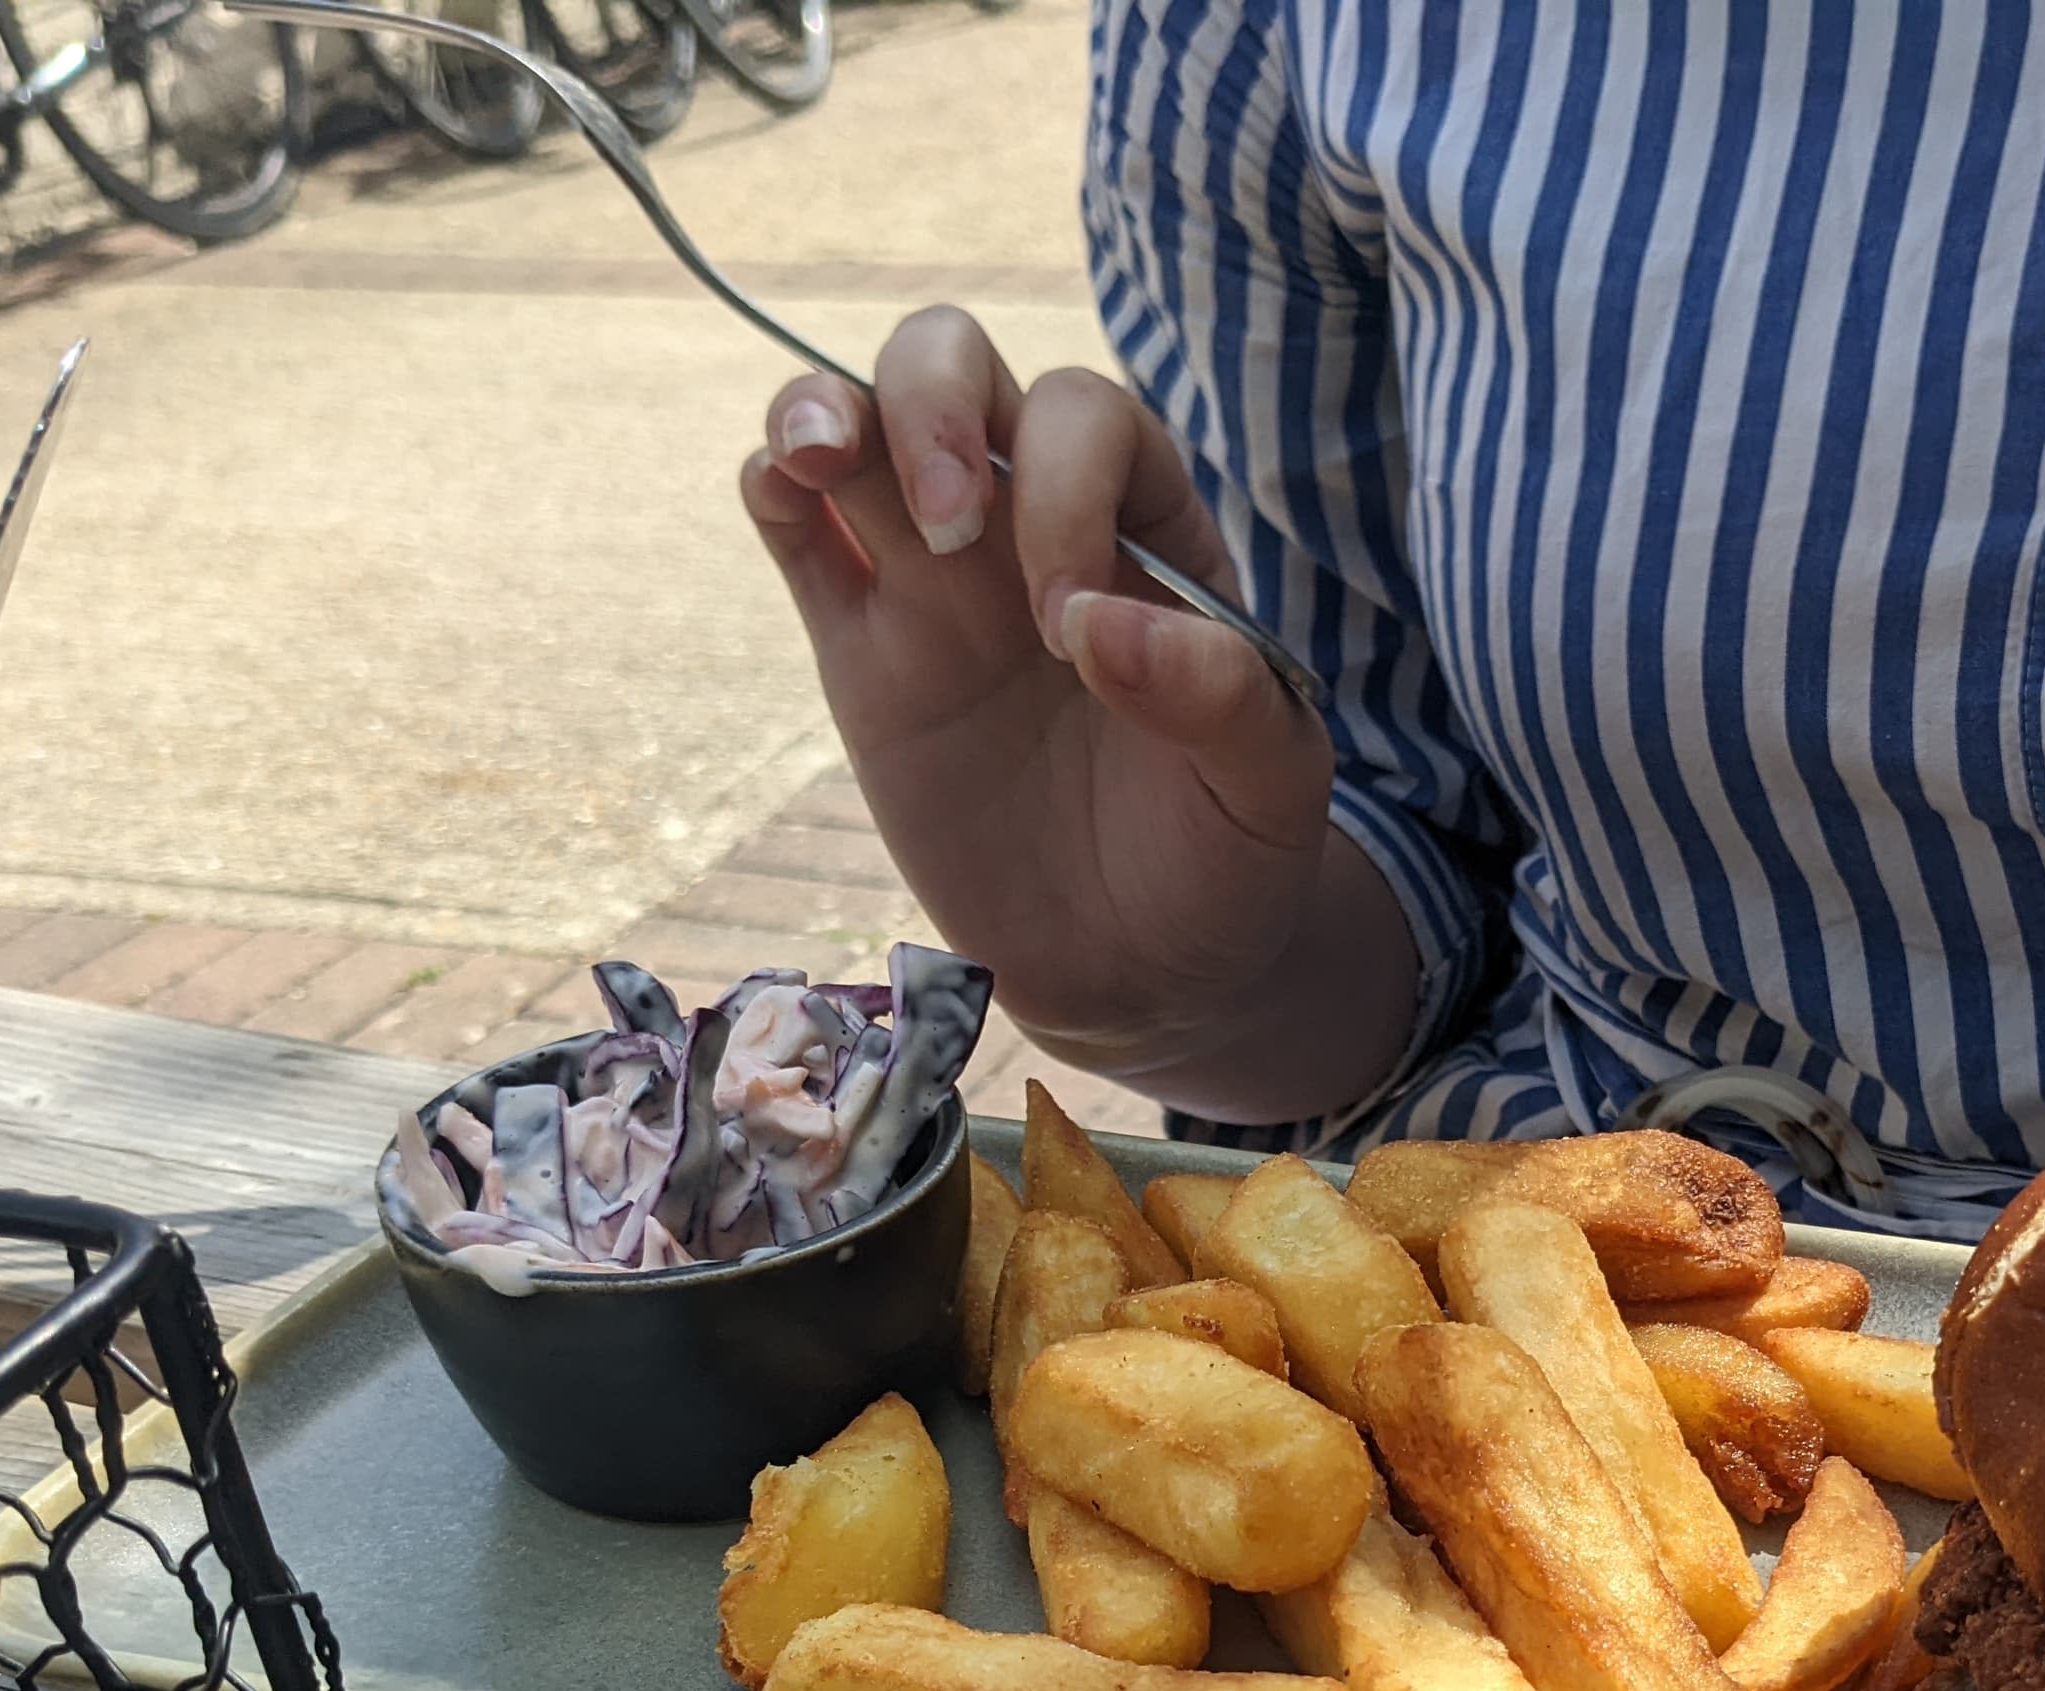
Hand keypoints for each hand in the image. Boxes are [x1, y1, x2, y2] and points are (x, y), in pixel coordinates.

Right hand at [741, 308, 1416, 1119]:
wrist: (1138, 971)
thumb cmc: (1222, 859)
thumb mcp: (1271, 789)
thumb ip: (1222, 699)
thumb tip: (1100, 625)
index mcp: (1148, 527)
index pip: (1090, 423)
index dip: (1065, 488)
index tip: (1070, 629)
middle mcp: (1033, 523)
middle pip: (957, 365)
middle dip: (938, 404)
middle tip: (949, 531)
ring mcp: (936, 579)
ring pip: (861, 419)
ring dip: (826, 405)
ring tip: (822, 453)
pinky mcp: (861, 649)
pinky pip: (797, 526)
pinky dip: (773, 480)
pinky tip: (787, 492)